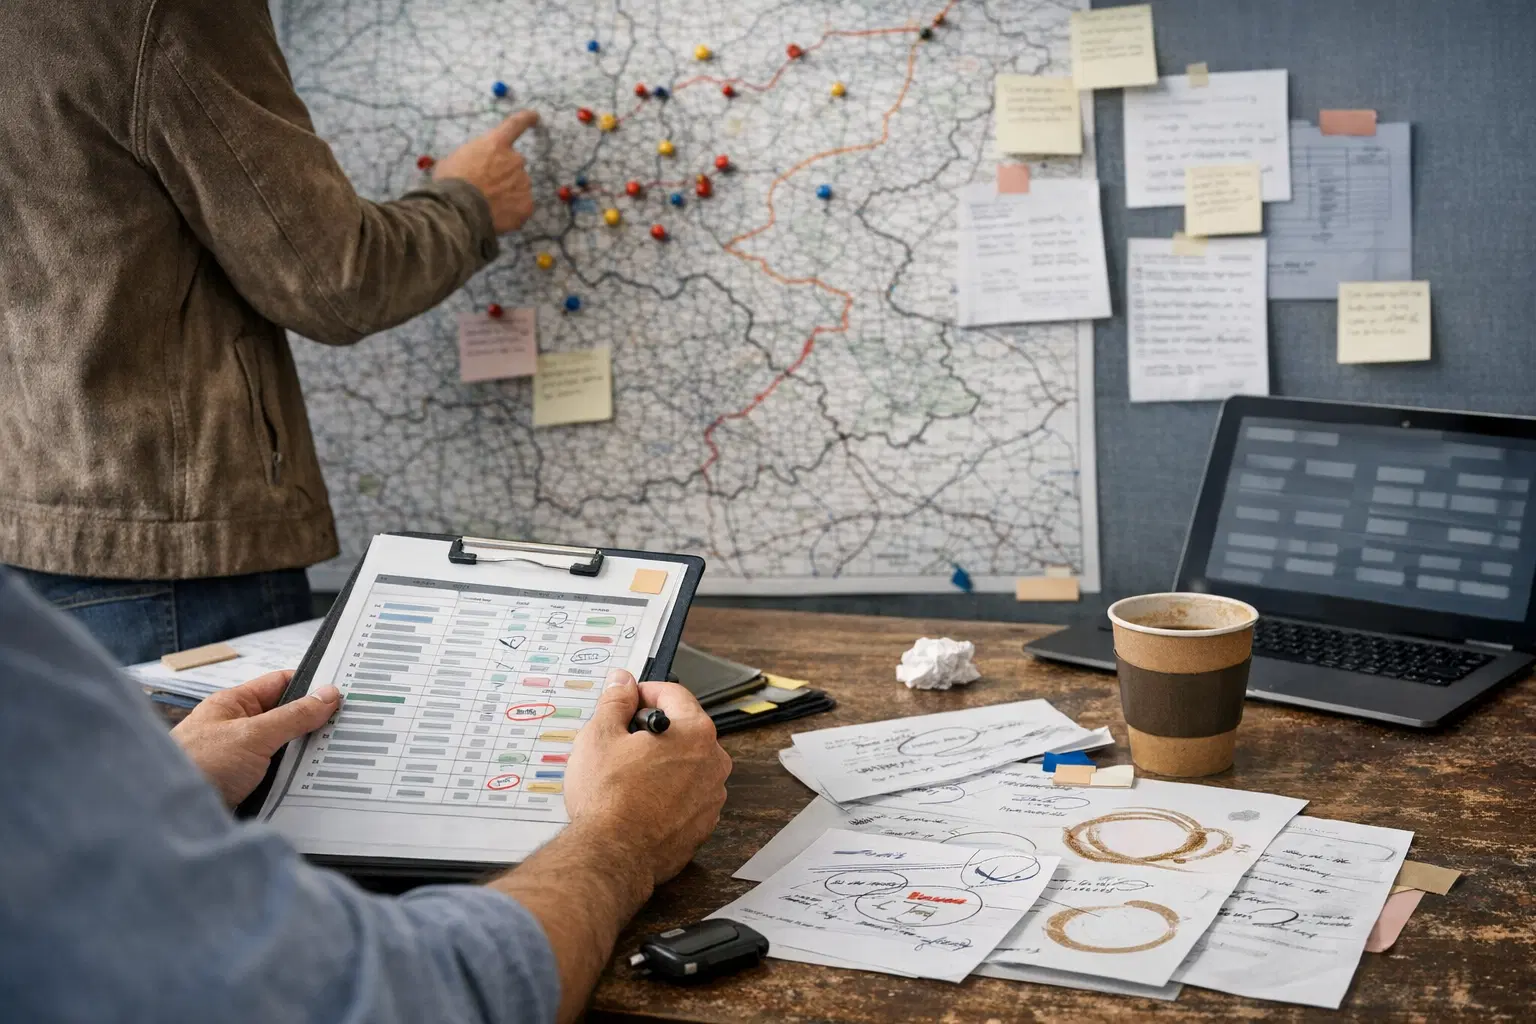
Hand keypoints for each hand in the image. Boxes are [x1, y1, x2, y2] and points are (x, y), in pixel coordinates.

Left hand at [170, 671, 339, 807]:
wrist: (168, 818)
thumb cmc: (197, 767)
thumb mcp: (253, 735)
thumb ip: (293, 715)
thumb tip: (328, 695)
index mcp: (234, 705)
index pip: (281, 684)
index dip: (312, 684)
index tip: (343, 691)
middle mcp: (237, 729)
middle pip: (287, 718)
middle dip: (314, 724)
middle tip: (348, 726)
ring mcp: (241, 759)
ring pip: (285, 751)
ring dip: (306, 756)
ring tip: (338, 755)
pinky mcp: (245, 787)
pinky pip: (279, 777)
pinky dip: (296, 780)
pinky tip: (316, 783)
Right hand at [433, 110, 538, 231]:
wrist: (458, 211)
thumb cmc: (450, 183)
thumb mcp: (453, 160)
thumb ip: (471, 158)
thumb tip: (471, 167)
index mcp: (496, 144)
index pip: (515, 125)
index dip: (526, 119)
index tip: (534, 116)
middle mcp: (515, 160)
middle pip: (514, 164)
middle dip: (504, 174)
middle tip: (486, 188)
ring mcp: (523, 183)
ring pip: (519, 186)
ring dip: (507, 193)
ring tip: (488, 205)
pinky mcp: (527, 205)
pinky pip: (522, 206)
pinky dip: (512, 211)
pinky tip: (497, 216)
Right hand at [564, 669, 731, 885]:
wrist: (612, 855)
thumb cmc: (608, 798)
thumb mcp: (600, 736)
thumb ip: (615, 701)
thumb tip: (622, 683)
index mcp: (695, 733)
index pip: (674, 694)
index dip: (645, 692)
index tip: (627, 700)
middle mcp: (713, 763)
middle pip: (684, 730)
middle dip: (653, 731)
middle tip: (622, 740)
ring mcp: (712, 797)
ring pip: (686, 765)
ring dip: (661, 763)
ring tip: (627, 775)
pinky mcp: (703, 825)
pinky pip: (686, 796)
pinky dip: (667, 793)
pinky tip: (639, 801)